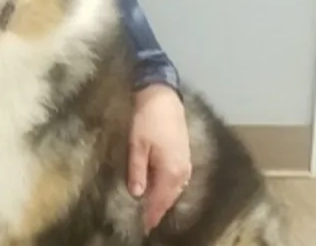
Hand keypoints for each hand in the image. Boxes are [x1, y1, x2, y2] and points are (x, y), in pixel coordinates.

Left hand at [127, 84, 191, 233]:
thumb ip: (137, 170)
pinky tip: (158, 188)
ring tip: (149, 208)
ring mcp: (186, 163)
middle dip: (157, 210)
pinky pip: (177, 180)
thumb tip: (137, 195)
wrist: (162, 94)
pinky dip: (168, 188)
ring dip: (163, 199)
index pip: (160, 202)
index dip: (151, 216)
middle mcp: (183, 172)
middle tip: (143, 221)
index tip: (142, 228)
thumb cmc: (146, 118)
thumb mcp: (137, 144)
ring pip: (174, 190)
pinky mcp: (184, 155)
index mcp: (171, 172)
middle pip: (169, 198)